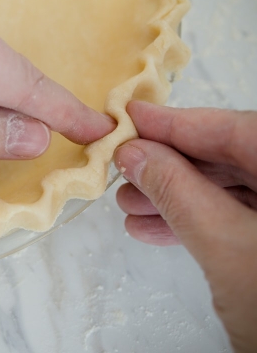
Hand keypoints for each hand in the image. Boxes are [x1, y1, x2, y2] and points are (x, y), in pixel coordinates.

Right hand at [115, 101, 256, 351]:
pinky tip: (153, 230)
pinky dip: (195, 222)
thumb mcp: (225, 245)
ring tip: (129, 205)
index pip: (238, 129)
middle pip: (232, 157)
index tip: (133, 117)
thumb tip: (135, 154)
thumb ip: (177, 190)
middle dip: (171, 165)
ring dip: (176, 196)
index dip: (179, 122)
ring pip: (231, 190)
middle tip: (124, 166)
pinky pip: (237, 220)